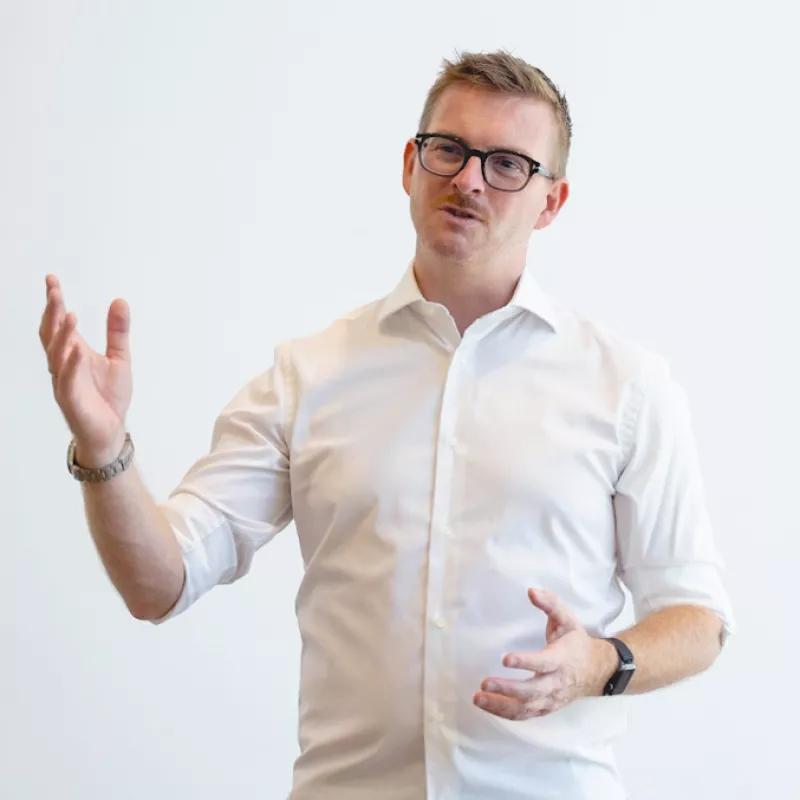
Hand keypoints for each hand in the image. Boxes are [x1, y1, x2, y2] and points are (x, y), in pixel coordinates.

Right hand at [38, 275, 132, 463]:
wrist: (110, 431)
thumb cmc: (109, 396)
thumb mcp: (120, 358)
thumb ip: (118, 332)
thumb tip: (120, 300)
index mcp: (74, 352)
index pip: (59, 322)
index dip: (54, 302)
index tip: (51, 279)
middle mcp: (64, 364)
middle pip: (51, 334)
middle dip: (52, 312)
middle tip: (54, 290)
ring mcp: (64, 381)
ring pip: (56, 354)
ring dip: (62, 334)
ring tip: (70, 314)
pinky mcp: (71, 399)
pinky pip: (67, 380)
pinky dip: (71, 364)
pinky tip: (76, 349)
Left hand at [473, 588, 617, 720]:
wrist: (596, 670)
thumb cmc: (576, 641)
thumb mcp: (567, 619)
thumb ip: (550, 603)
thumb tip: (531, 591)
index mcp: (562, 659)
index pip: (543, 663)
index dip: (526, 662)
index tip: (506, 659)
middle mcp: (556, 682)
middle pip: (532, 691)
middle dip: (508, 689)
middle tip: (485, 682)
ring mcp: (551, 698)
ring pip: (526, 707)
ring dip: (501, 705)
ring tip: (478, 698)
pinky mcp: (546, 707)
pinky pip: (525, 715)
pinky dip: (506, 713)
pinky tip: (488, 705)